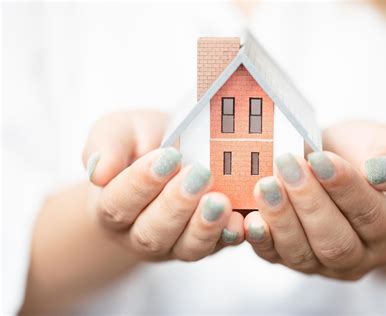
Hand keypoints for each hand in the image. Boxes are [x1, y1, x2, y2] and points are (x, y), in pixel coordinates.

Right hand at [82, 110, 243, 261]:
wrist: (170, 155)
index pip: (118, 203)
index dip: (141, 183)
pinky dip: (229, 235)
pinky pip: (217, 248)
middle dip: (176, 205)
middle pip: (152, 232)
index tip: (167, 157)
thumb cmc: (141, 142)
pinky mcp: (207, 242)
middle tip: (200, 174)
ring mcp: (175, 243)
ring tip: (219, 200)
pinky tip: (240, 219)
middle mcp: (140, 232)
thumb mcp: (120, 131)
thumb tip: (100, 171)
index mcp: (112, 206)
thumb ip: (107, 146)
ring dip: (204, 226)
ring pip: (185, 247)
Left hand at [245, 121, 385, 279]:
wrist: (337, 166)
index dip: (344, 188)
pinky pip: (273, 256)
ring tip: (266, 185)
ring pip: (302, 253)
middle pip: (335, 242)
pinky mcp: (290, 259)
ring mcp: (323, 264)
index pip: (371, 214)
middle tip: (287, 166)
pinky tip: (249, 217)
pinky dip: (260, 238)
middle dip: (308, 203)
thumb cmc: (363, 155)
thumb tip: (382, 172)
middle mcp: (361, 256)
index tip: (320, 159)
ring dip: (281, 219)